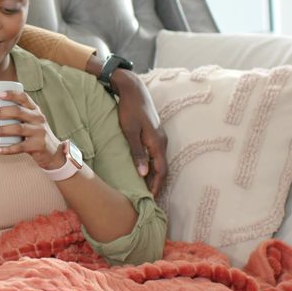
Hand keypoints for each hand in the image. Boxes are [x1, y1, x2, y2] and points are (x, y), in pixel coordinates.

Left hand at [0, 90, 64, 169]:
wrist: (53, 153)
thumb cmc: (35, 135)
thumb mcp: (31, 122)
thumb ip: (17, 117)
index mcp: (35, 110)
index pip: (24, 98)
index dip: (12, 94)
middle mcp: (38, 118)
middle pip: (18, 111)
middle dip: (0, 112)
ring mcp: (39, 132)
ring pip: (18, 128)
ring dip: (0, 130)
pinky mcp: (38, 145)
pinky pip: (20, 147)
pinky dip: (7, 149)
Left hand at [110, 68, 167, 196]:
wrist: (133, 90)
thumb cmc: (129, 110)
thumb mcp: (130, 132)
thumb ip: (137, 152)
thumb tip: (143, 174)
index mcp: (157, 143)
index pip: (161, 171)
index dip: (156, 186)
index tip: (150, 199)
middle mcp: (162, 141)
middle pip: (162, 168)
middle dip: (157, 184)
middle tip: (149, 199)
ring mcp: (159, 137)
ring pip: (159, 162)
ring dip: (154, 175)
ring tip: (146, 189)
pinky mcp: (154, 134)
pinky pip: (156, 155)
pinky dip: (152, 166)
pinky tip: (144, 171)